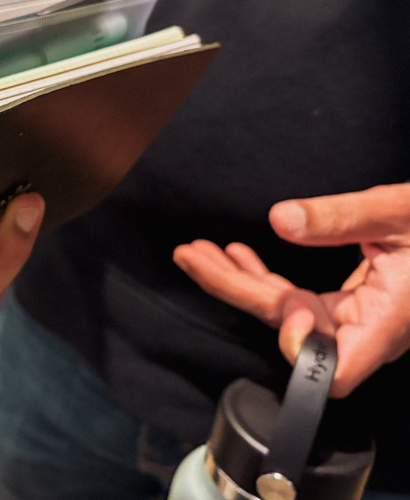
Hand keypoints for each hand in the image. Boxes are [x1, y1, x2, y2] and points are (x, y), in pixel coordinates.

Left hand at [173, 183, 409, 397]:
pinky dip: (263, 277)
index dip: (302, 348)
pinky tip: (238, 255)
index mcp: (389, 321)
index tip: (282, 301)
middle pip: (289, 330)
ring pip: (285, 312)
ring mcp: (355, 319)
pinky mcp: (349, 304)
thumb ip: (343, 217)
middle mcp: (367, 329)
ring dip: (238, 281)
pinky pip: (297, 300)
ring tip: (198, 251)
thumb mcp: (401, 211)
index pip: (335, 368)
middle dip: (234, 290)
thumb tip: (281, 218)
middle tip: (191, 255)